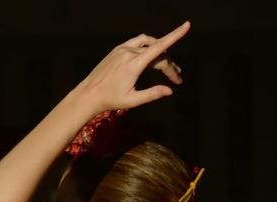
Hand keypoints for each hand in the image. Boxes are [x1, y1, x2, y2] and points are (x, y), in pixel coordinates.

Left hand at [72, 21, 189, 113]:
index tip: (187, 25)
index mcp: (134, 64)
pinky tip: (150, 58)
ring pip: (148, 44)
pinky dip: (147, 48)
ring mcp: (122, 49)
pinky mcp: (117, 49)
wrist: (89, 94)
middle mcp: (128, 52)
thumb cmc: (111, 100)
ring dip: (160, 52)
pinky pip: (137, 43)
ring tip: (166, 67)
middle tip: (177, 78)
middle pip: (157, 52)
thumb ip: (152, 94)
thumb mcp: (133, 100)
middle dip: (169, 64)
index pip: (159, 47)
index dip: (175, 35)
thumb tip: (170, 91)